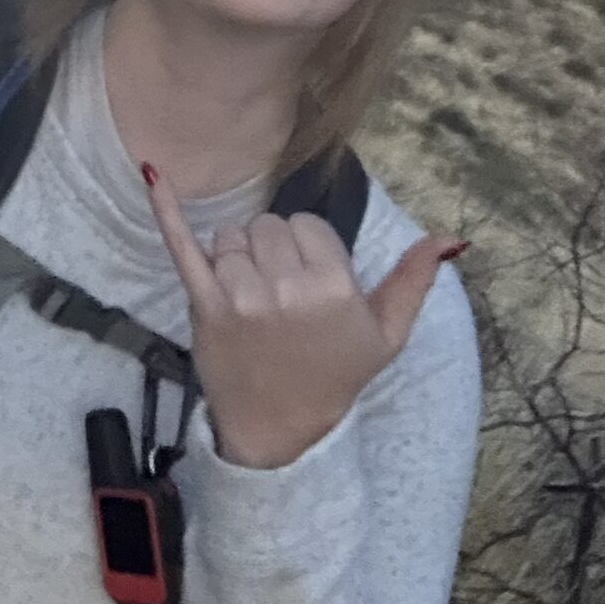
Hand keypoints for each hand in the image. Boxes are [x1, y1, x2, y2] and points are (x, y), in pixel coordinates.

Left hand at [142, 164, 461, 469]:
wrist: (280, 429)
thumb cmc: (335, 376)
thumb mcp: (386, 334)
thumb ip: (413, 280)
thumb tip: (449, 238)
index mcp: (334, 287)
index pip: (309, 225)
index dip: (308, 249)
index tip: (309, 283)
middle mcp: (287, 287)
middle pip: (269, 226)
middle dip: (272, 251)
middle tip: (279, 295)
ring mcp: (242, 295)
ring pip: (232, 236)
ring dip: (237, 257)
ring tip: (251, 298)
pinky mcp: (204, 306)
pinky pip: (183, 246)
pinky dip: (167, 210)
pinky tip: (155, 174)